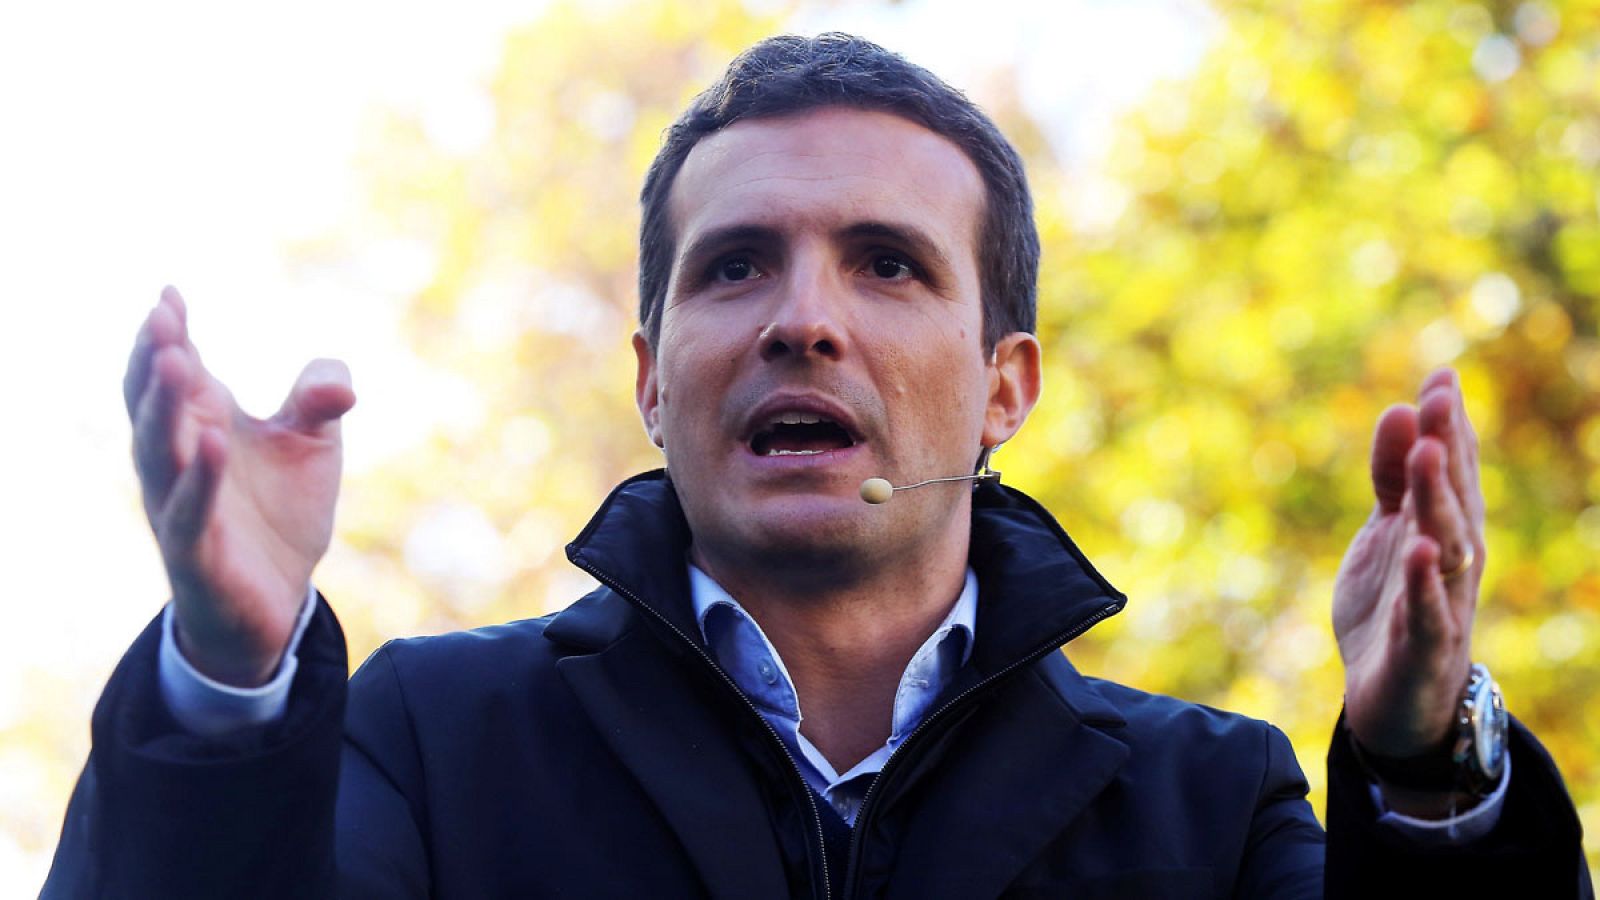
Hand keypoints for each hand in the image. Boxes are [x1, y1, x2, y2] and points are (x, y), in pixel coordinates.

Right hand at [125, 286, 354, 685]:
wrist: (278, 601)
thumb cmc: (279, 513)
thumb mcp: (312, 445)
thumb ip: (320, 401)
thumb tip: (336, 384)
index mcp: (199, 424)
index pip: (171, 372)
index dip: (167, 333)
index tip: (171, 293)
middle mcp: (178, 461)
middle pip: (151, 402)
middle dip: (153, 358)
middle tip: (163, 317)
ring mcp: (179, 505)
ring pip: (157, 451)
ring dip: (162, 406)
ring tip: (175, 361)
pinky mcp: (195, 551)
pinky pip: (190, 510)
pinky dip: (200, 475)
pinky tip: (213, 440)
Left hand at [1333, 369, 1483, 773]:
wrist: (1393, 702)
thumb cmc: (1394, 608)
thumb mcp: (1384, 534)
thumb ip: (1390, 477)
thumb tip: (1399, 408)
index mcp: (1446, 530)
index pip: (1453, 470)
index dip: (1449, 424)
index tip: (1441, 374)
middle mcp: (1455, 561)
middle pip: (1454, 498)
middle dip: (1447, 447)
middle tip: (1437, 398)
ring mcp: (1442, 603)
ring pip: (1448, 545)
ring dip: (1438, 501)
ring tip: (1426, 456)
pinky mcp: (1423, 647)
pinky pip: (1428, 611)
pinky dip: (1425, 580)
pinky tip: (1420, 549)